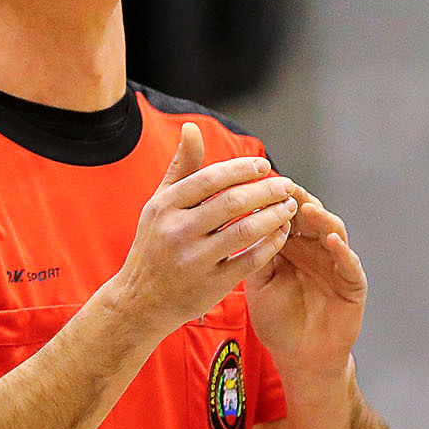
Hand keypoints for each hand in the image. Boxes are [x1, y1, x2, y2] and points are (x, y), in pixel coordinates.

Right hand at [111, 124, 299, 335]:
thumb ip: (181, 167)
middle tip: (286, 186)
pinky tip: (281, 234)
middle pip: (232, 203)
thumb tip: (191, 128)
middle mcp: (178, 232)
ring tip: (288, 207)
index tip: (264, 166)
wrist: (140, 300)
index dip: (241, 169)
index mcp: (165, 207)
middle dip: (266, 191)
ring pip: (245, 231)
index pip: (210, 179)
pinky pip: (250, 260)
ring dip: (274, 216)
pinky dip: (270, 245)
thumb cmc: (155, 244)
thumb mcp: (159, 204)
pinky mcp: (211, 285)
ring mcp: (195, 260)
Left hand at [248, 186, 366, 379]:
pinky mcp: (353, 284)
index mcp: (291, 249)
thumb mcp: (258, 286)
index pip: (287, 217)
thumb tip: (246, 222)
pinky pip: (349, 263)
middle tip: (287, 188)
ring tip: (308, 210)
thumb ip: (256, 256)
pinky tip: (332, 241)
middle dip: (300, 202)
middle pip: (311, 218)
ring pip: (333, 232)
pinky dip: (342, 251)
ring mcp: (335, 264)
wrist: (300, 358)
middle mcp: (315, 251)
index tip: (264, 186)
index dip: (277, 201)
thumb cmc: (278, 323)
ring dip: (321, 219)